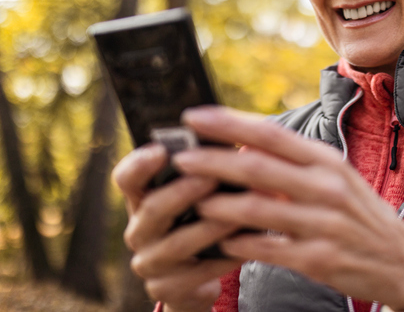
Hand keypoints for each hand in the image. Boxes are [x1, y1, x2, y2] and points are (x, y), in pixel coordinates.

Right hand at [112, 144, 239, 311]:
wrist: (198, 278)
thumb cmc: (202, 220)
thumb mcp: (200, 196)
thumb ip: (208, 171)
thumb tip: (235, 142)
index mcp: (142, 199)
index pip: (127, 178)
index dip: (139, 163)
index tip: (161, 149)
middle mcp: (139, 231)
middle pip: (153, 209)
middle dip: (184, 192)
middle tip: (212, 177)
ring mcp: (150, 263)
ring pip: (177, 244)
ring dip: (210, 227)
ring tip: (238, 212)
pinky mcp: (166, 290)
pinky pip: (197, 275)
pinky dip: (224, 259)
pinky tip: (246, 246)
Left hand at [173, 106, 403, 310]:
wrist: (403, 262)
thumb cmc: (361, 215)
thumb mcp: (337, 178)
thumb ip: (294, 163)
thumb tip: (244, 145)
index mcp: (328, 161)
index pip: (272, 134)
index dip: (230, 123)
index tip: (194, 117)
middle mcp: (326, 187)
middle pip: (258, 167)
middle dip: (213, 161)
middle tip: (180, 158)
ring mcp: (323, 224)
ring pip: (258, 210)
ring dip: (219, 205)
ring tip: (194, 202)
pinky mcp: (319, 259)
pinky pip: (268, 249)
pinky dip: (240, 243)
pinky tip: (223, 241)